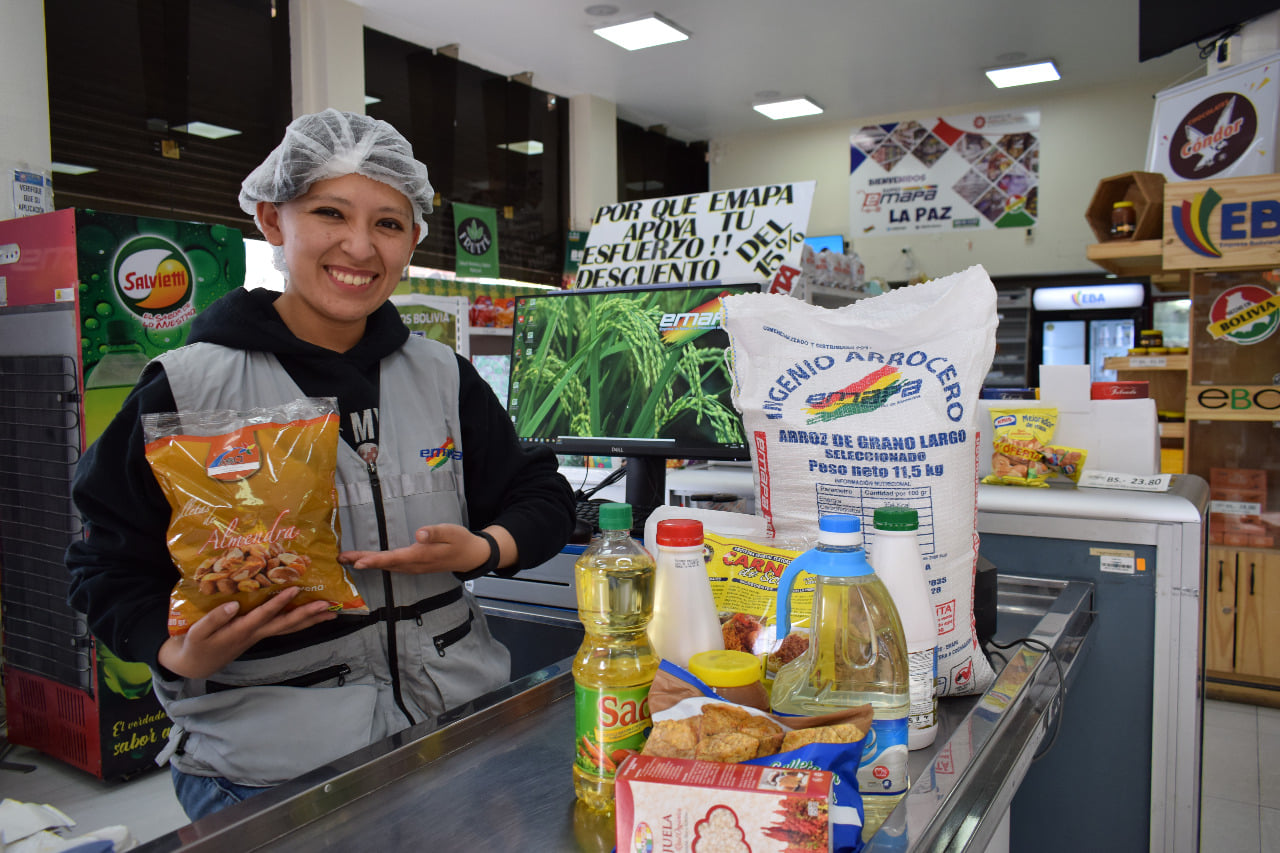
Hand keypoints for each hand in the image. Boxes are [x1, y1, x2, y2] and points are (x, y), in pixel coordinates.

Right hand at [157, 586, 336, 679]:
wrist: (196, 664)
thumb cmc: (196, 645)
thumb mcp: (198, 632)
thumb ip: (214, 619)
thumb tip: (233, 605)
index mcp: (240, 630)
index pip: (264, 615)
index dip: (279, 603)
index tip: (294, 589)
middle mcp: (255, 633)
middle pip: (286, 624)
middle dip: (307, 614)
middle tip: (327, 604)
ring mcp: (260, 635)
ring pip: (289, 627)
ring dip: (311, 620)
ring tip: (332, 611)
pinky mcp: (259, 633)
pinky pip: (284, 627)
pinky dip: (300, 621)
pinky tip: (312, 614)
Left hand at [341, 523, 505, 574]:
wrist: (470, 556)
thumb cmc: (460, 541)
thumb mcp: (451, 532)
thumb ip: (435, 533)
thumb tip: (419, 534)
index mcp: (421, 556)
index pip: (394, 558)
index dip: (375, 560)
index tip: (358, 561)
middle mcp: (414, 565)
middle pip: (385, 564)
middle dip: (363, 561)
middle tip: (342, 559)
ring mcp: (414, 567)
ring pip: (387, 566)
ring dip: (367, 563)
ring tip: (348, 559)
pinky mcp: (414, 566)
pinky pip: (392, 567)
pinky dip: (377, 564)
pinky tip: (368, 561)